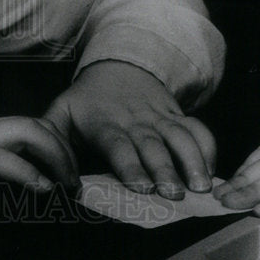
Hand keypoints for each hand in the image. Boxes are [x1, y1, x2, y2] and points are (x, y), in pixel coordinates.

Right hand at [0, 109, 78, 191]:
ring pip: (29, 133)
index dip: (51, 146)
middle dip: (64, 150)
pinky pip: (2, 160)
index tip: (62, 170)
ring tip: (65, 185)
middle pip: (36, 124)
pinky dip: (28, 173)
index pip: (24, 125)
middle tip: (73, 180)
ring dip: (56, 158)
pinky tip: (41, 189)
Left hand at [43, 61, 215, 199]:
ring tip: (201, 186)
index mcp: (105, 123)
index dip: (130, 167)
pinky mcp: (177, 116)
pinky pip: (197, 129)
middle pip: (152, 145)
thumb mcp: (62, 112)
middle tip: (175, 194)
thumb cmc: (87, 100)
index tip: (141, 188)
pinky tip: (212, 171)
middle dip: (164, 170)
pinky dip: (208, 148)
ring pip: (180, 137)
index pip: (118, 145)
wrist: (119, 65)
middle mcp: (135, 121)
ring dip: (192, 161)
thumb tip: (47, 169)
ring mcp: (159, 117)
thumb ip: (50, 136)